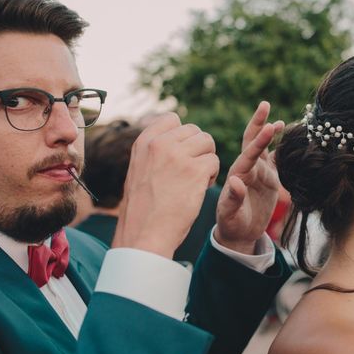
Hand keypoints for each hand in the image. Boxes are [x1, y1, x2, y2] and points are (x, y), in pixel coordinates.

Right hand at [112, 113, 218, 257]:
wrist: (145, 234)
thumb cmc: (143, 208)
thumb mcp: (139, 169)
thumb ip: (154, 150)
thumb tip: (175, 133)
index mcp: (144, 142)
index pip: (171, 118)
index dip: (182, 135)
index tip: (181, 153)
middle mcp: (160, 144)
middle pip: (194, 131)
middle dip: (198, 149)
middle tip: (190, 171)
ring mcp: (178, 156)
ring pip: (207, 142)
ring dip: (207, 160)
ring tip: (196, 179)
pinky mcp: (195, 171)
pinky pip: (214, 161)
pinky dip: (212, 175)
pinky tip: (200, 189)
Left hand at [215, 101, 283, 254]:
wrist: (239, 233)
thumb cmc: (231, 224)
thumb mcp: (229, 214)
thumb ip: (233, 198)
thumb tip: (235, 182)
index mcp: (239, 173)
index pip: (249, 152)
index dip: (259, 140)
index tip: (270, 126)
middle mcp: (249, 168)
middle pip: (253, 141)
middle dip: (258, 123)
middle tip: (264, 104)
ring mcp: (259, 172)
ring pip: (265, 147)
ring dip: (271, 133)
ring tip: (281, 121)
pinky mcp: (269, 178)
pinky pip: (277, 159)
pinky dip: (283, 148)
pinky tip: (291, 139)